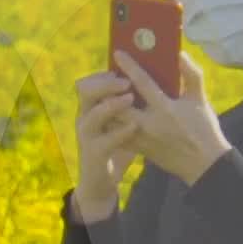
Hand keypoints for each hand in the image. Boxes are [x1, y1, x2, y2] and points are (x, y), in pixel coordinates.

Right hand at [68, 72, 133, 222]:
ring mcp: (86, 135)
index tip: (121, 61)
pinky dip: (119, 133)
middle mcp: (84, 116)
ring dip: (111, 104)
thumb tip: (157, 81)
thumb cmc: (116, 146)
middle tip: (127, 80)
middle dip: (106, 83)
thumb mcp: (121, 121)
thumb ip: (131, 103)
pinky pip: (104, 141)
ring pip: (92, 114)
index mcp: (91, 106)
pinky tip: (134, 126)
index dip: (104, 72)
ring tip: (130, 98)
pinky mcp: (93, 153)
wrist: (101, 182)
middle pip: (85, 90)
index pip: (90, 81)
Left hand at [114, 50, 230, 184]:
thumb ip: (191, 75)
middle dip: (109, 90)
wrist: (205, 165)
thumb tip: (179, 55)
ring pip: (113, 121)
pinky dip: (113, 123)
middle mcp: (150, 124)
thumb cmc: (204, 129)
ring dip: (108, 107)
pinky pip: (118, 135)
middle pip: (117, 104)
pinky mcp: (140, 150)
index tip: (117, 53)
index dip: (129, 66)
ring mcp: (142, 139)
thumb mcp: (200, 100)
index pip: (142, 83)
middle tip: (108, 78)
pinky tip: (113, 114)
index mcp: (166, 108)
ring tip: (107, 95)